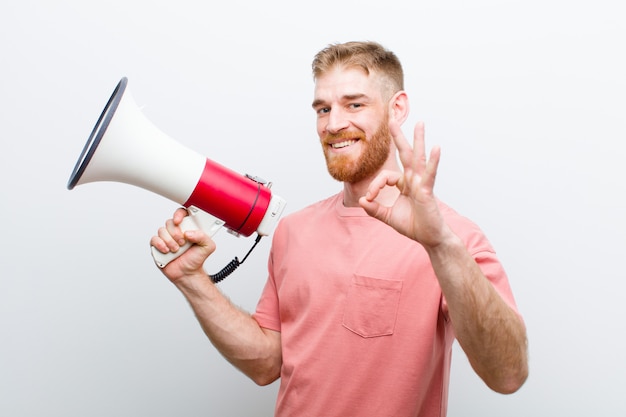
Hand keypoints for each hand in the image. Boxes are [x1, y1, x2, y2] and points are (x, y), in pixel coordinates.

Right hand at [150, 208, 215, 281]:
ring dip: (169, 241)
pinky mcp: (158, 246)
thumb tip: (189, 233)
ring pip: (161, 231)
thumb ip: (203, 236)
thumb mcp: (208, 247)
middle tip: (182, 243)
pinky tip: (167, 251)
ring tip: (176, 250)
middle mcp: (176, 231)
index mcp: (188, 228)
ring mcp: (166, 238)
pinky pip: (154, 240)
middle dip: (175, 233)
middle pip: (170, 222)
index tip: (179, 221)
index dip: (179, 214)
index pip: (181, 214)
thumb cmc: (196, 259)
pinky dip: (160, 245)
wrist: (187, 274)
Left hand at [359, 121, 451, 247]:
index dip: (375, 186)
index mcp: (404, 184)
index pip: (385, 177)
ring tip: (420, 123)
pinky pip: (429, 174)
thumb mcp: (388, 217)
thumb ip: (374, 209)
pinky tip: (436, 147)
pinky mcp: (427, 191)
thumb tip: (362, 199)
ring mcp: (421, 183)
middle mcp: (413, 180)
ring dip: (418, 140)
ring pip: (418, 158)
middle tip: (392, 119)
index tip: (369, 198)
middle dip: (398, 137)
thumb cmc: (414, 225)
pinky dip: (433, 161)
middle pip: (405, 154)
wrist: (429, 238)